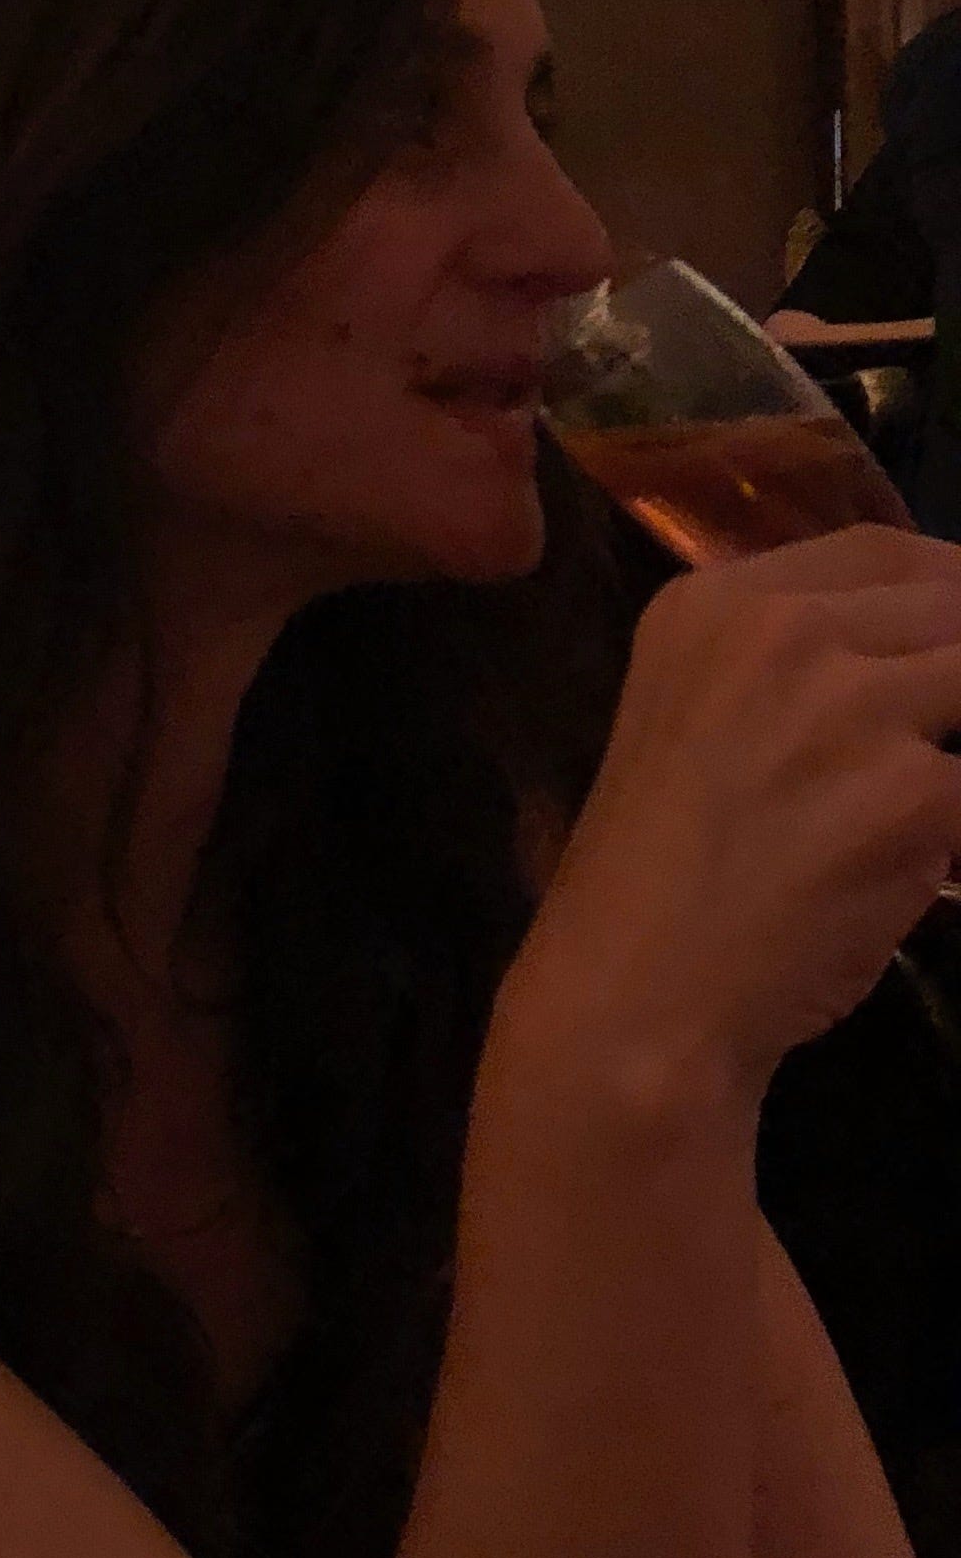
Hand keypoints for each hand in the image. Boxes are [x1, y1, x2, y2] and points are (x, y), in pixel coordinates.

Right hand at [513, 527, 960, 1093]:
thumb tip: (932, 656)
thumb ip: (800, 672)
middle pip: (956, 607)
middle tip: (924, 759)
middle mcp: (778, 633)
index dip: (947, 595)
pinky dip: (955, 833)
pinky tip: (917, 864)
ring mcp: (850, 708)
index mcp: (710, 609)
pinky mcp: (916, 794)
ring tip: (909, 818)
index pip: (886, 550)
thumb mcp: (691, 727)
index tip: (946, 656)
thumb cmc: (653, 887)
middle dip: (952, 691)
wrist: (628, 1008)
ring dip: (950, 758)